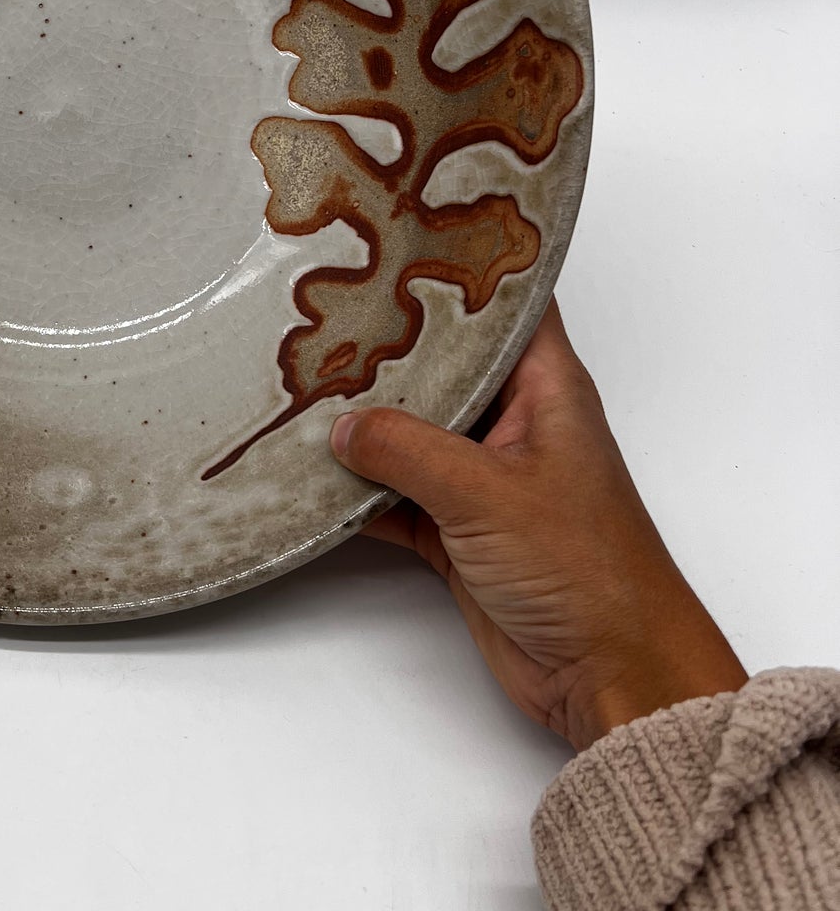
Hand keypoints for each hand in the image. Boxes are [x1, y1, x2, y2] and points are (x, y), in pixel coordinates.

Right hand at [329, 301, 746, 749]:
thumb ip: (408, 449)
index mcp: (548, 389)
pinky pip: (397, 497)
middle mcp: (518, 424)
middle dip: (390, 346)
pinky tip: (312, 479)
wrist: (610, 672)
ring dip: (365, 424)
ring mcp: (487, 479)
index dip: (465, 264)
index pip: (510, 303)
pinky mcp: (461, 532)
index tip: (402, 237)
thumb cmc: (587, 571)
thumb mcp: (486, 492)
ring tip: (300, 388)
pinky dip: (359, 492)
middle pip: (447, 366)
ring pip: (414, 432)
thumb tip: (345, 425)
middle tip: (324, 312)